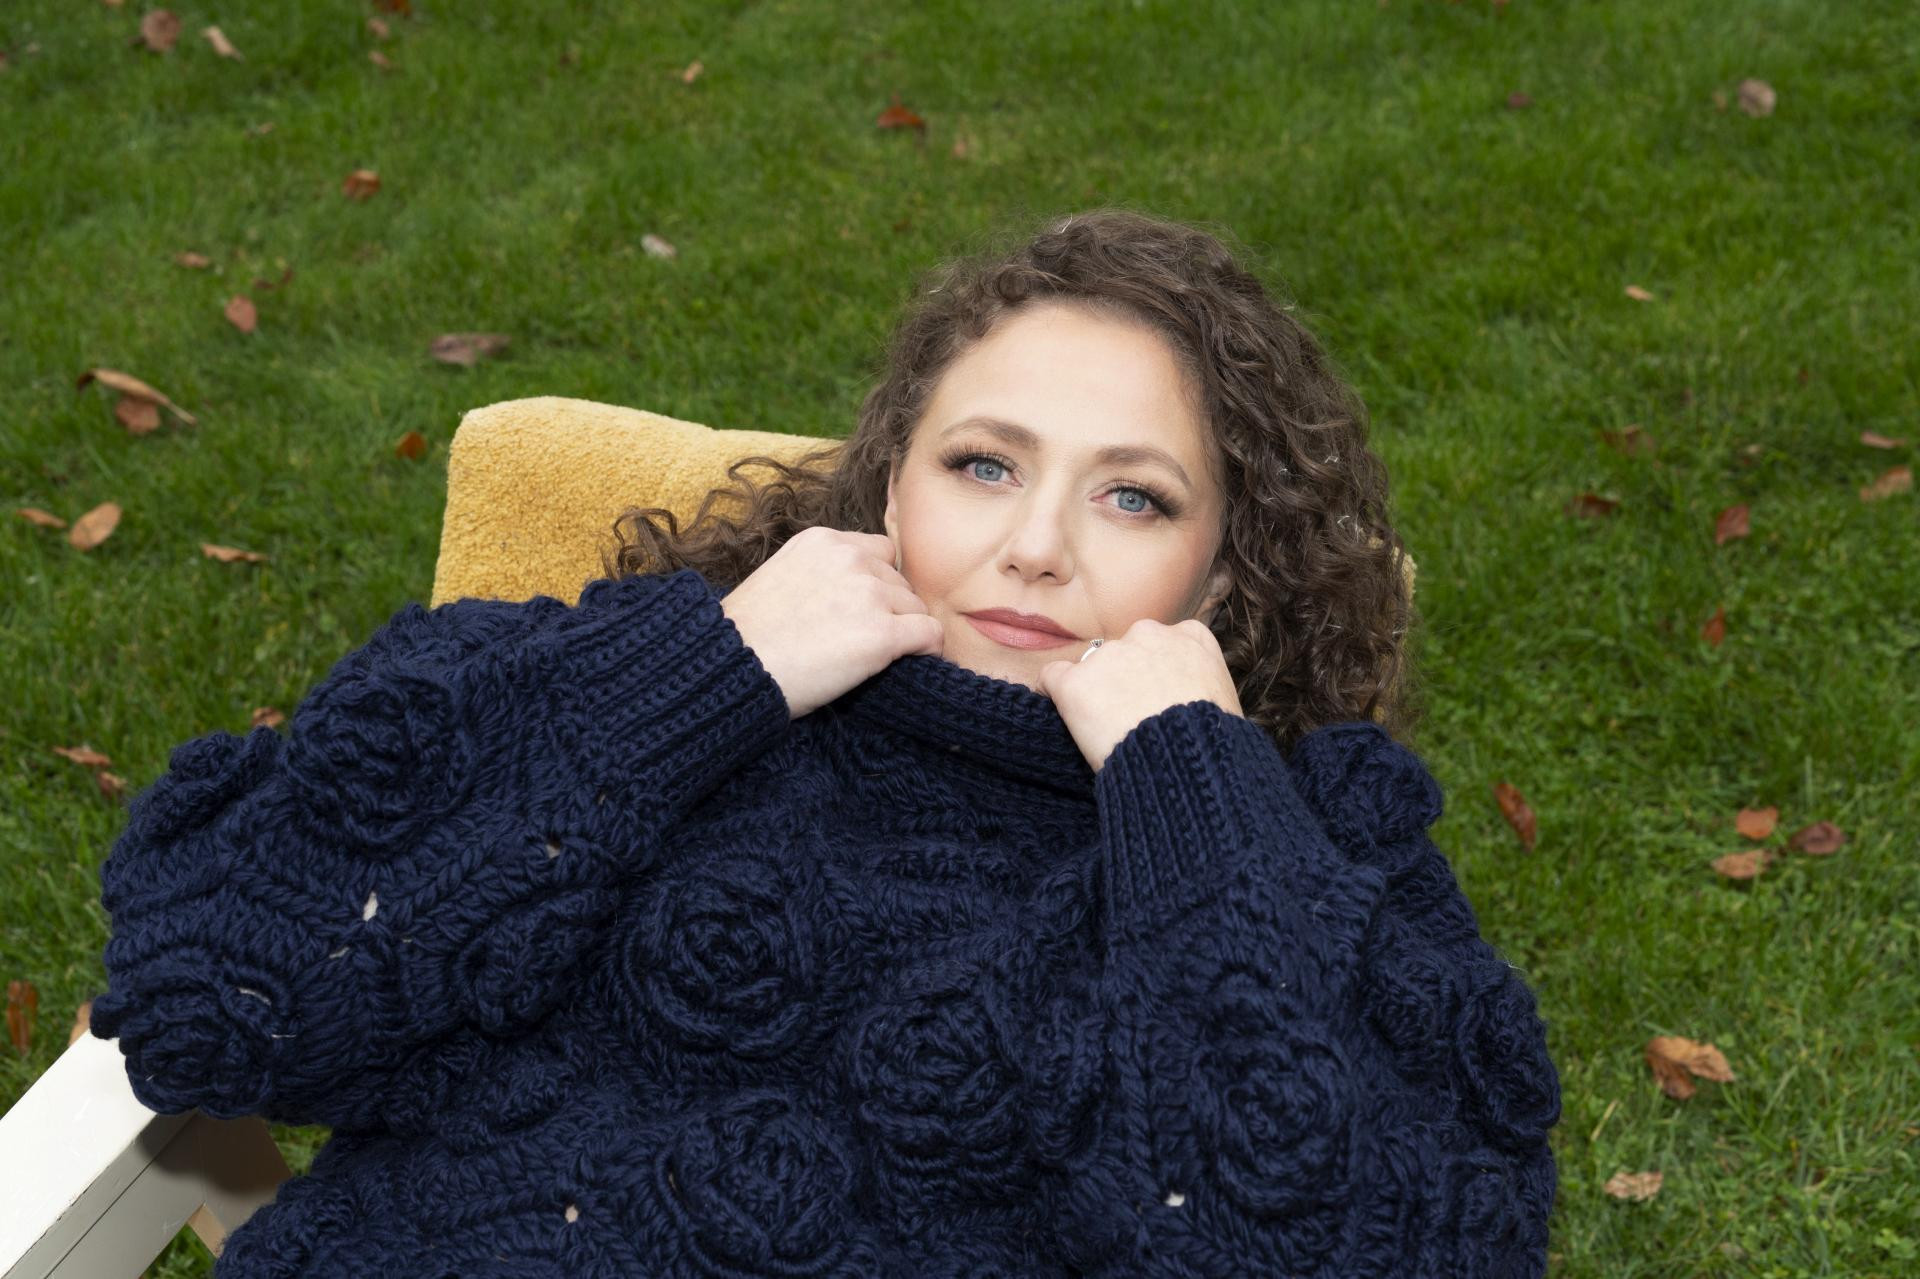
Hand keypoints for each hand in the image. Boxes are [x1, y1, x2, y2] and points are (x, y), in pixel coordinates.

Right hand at [719, 526, 941, 720]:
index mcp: (822, 541)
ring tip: (876, 657)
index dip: (876, 583)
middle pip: (899, 581)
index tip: (863, 610)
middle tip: (864, 640)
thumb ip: (820, 573)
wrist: (732, 668)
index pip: (878, 552)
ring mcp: (869, 595)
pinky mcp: (882, 634)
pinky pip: (930, 635)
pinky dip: (928, 649)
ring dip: (904, 631)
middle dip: (889, 609)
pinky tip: (914, 661)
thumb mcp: (779, 578)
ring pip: (916, 608)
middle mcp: (850, 559)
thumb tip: (851, 595)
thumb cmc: (746, 636)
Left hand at [1037, 618, 1243, 772]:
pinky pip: (1052, 678)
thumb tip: (1187, 699)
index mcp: (1191, 636)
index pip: (1167, 642)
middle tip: (1132, 719)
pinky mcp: (1075, 680)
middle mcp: (1149, 633)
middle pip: (1127, 651)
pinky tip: (1067, 716)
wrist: (1188, 760)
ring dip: (1096, 692)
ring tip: (1108, 731)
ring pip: (1093, 667)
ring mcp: (1109, 654)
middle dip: (1125, 679)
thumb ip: (1200, 684)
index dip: (1158, 672)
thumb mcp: (1225, 701)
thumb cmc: (1214, 743)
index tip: (1158, 698)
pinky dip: (1055, 695)